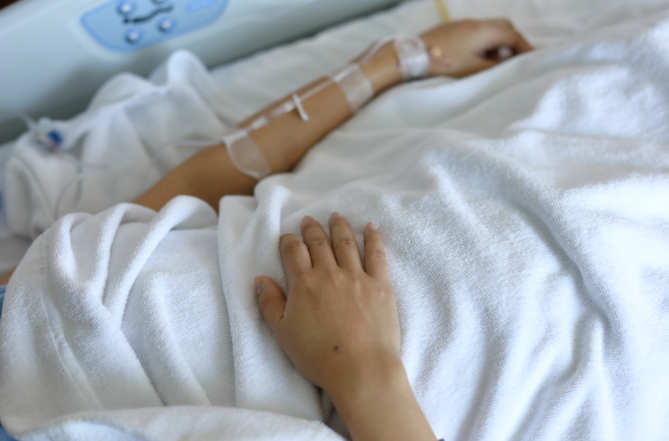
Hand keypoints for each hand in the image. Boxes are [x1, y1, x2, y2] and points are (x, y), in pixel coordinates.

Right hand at [256, 213, 435, 440]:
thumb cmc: (319, 356)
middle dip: (311, 228)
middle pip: (319, 242)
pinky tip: (371, 227)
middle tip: (309, 220)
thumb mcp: (283, 333)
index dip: (288, 241)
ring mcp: (357, 276)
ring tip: (336, 216)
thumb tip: (260, 279)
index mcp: (304, 283)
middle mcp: (329, 273)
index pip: (293, 251)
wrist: (360, 369)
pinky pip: (376, 254)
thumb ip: (270, 303)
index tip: (287, 238)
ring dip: (339, 227)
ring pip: (346, 242)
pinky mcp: (380, 284)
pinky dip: (373, 238)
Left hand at [420, 19, 532, 77]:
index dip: (525, 47)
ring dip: (496, 43)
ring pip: (488, 29)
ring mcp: (461, 24)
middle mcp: (475, 23)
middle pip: (503, 27)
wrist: (410, 56)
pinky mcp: (449, 29)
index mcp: (484, 31)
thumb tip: (511, 65)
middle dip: (514, 42)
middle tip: (517, 58)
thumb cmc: (443, 63)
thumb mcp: (474, 70)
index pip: (513, 36)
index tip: (532, 59)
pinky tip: (473, 58)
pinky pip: (473, 32)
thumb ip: (496, 67)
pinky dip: (481, 42)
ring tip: (493, 62)